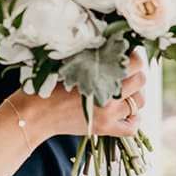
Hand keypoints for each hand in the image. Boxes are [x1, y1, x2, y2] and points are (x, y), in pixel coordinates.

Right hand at [13, 51, 147, 139]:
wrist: (34, 114)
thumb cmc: (47, 86)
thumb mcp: (69, 65)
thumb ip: (91, 57)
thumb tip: (110, 45)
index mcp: (99, 75)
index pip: (135, 63)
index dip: (134, 56)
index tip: (127, 54)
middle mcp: (108, 96)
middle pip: (141, 81)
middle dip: (136, 73)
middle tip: (125, 71)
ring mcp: (108, 115)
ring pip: (139, 103)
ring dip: (136, 95)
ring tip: (125, 91)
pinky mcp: (105, 129)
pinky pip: (132, 127)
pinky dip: (134, 119)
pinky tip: (126, 112)